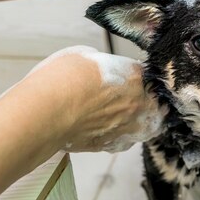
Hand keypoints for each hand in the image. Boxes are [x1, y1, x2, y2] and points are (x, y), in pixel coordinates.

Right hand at [0, 46, 165, 154]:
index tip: (131, 75)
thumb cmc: (61, 79)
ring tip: (126, 115)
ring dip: (140, 120)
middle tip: (135, 96)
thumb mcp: (82, 54)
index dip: (139, 74)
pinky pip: (124, 140)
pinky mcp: (110, 145)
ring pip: (145, 126)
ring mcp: (126, 128)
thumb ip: (100, 63)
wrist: (44, 113)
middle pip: (155, 103)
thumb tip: (100, 68)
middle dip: (149, 99)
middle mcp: (137, 104)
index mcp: (135, 76)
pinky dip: (120, 135)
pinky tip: (109, 129)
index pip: (147, 74)